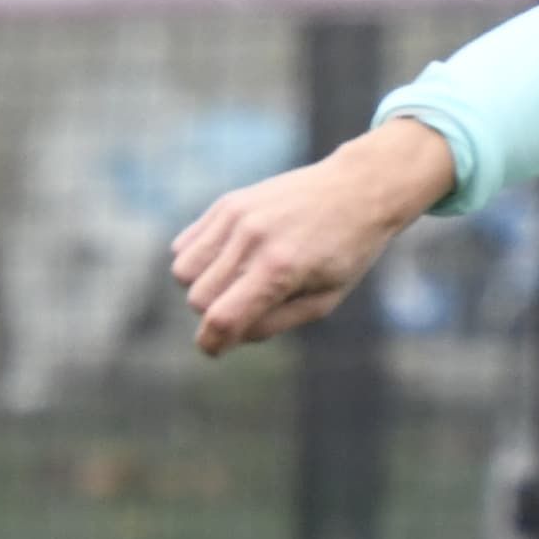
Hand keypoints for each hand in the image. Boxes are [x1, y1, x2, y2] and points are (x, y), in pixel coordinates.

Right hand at [168, 119, 456, 355]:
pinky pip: (185, 244)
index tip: (215, 349)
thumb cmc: (346, 252)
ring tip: (236, 281)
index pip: (223, 318)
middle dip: (214, 314)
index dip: (212, 343)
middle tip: (246, 307)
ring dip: (201, 286)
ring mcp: (236, 216)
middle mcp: (252, 240)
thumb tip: (228, 336)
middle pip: (198, 299)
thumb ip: (274, 323)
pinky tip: (229, 258)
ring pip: (182, 271)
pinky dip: (198, 260)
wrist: (356, 189)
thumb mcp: (325, 300)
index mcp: (280, 269)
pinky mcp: (227, 202)